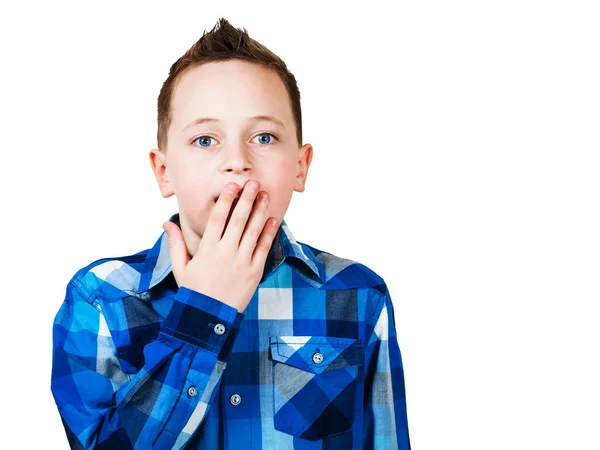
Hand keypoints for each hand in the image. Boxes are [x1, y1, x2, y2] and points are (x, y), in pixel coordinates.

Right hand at [162, 179, 278, 312]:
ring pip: (253, 231)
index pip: (218, 218)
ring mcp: (242, 261)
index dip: (226, 200)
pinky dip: (269, 232)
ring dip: (260, 211)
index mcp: (207, 249)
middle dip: (247, 199)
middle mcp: (226, 252)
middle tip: (253, 182)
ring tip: (265, 194)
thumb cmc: (193, 291)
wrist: (209, 318)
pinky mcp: (254, 271)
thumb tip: (165, 222)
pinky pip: (263, 248)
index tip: (232, 185)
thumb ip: (175, 243)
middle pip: (239, 220)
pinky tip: (273, 219)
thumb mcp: (180, 267)